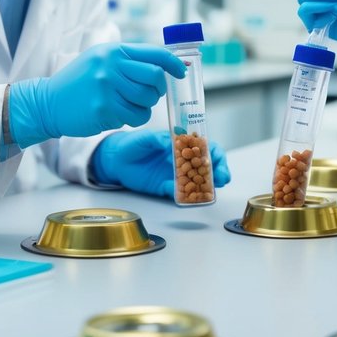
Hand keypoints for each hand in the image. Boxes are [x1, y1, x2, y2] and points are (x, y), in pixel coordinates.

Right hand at [8, 43, 184, 147]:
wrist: (48, 102)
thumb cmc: (79, 82)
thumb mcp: (100, 60)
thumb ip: (128, 60)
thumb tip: (165, 64)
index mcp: (113, 51)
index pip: (155, 54)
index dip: (173, 64)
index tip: (181, 72)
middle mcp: (111, 66)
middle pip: (155, 77)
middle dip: (160, 88)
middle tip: (153, 94)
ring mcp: (107, 88)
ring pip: (148, 99)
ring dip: (145, 106)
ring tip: (130, 105)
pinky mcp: (104, 109)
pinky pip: (136, 116)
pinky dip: (134, 118)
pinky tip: (120, 115)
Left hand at [90, 129, 231, 197]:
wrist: (115, 160)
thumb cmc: (132, 144)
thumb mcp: (146, 138)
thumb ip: (159, 140)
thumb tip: (172, 143)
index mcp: (181, 144)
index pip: (204, 147)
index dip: (214, 153)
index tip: (216, 159)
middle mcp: (182, 160)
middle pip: (206, 166)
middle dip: (218, 171)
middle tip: (222, 178)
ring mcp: (176, 175)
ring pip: (198, 181)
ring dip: (207, 186)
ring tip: (212, 190)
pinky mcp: (167, 188)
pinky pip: (181, 193)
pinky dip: (188, 196)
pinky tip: (192, 198)